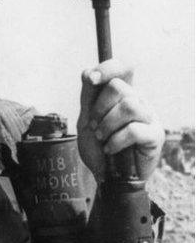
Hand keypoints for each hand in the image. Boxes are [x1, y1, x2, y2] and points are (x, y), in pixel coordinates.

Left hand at [77, 59, 163, 181]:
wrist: (106, 175)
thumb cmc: (97, 145)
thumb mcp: (86, 119)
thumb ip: (88, 96)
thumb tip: (89, 72)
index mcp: (122, 94)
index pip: (124, 67)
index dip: (108, 68)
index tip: (91, 79)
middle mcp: (138, 101)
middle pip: (119, 87)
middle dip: (99, 108)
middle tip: (94, 127)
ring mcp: (149, 117)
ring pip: (128, 106)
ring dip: (106, 125)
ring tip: (102, 137)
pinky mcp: (156, 135)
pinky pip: (134, 129)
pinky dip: (116, 140)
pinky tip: (110, 149)